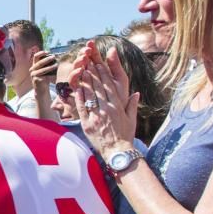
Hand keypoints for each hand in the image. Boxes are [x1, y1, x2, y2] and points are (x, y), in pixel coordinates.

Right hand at [30, 50, 56, 90]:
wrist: (42, 90)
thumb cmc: (45, 79)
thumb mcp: (46, 70)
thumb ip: (48, 64)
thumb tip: (55, 56)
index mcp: (34, 66)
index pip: (35, 56)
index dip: (41, 53)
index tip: (48, 52)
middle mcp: (32, 69)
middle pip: (39, 62)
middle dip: (47, 59)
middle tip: (54, 57)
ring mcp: (33, 75)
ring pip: (42, 69)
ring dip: (50, 66)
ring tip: (57, 65)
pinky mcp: (36, 79)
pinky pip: (44, 74)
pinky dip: (50, 72)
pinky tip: (55, 71)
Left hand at [72, 42, 138, 158]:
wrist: (117, 151)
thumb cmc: (125, 135)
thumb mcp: (131, 119)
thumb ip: (132, 105)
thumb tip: (136, 92)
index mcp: (117, 106)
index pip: (110, 86)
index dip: (104, 74)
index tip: (100, 64)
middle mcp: (107, 109)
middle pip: (99, 88)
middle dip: (93, 74)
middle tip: (88, 62)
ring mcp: (96, 116)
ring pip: (90, 95)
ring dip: (85, 82)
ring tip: (81, 71)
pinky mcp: (87, 124)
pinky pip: (82, 108)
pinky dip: (79, 97)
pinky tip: (76, 88)